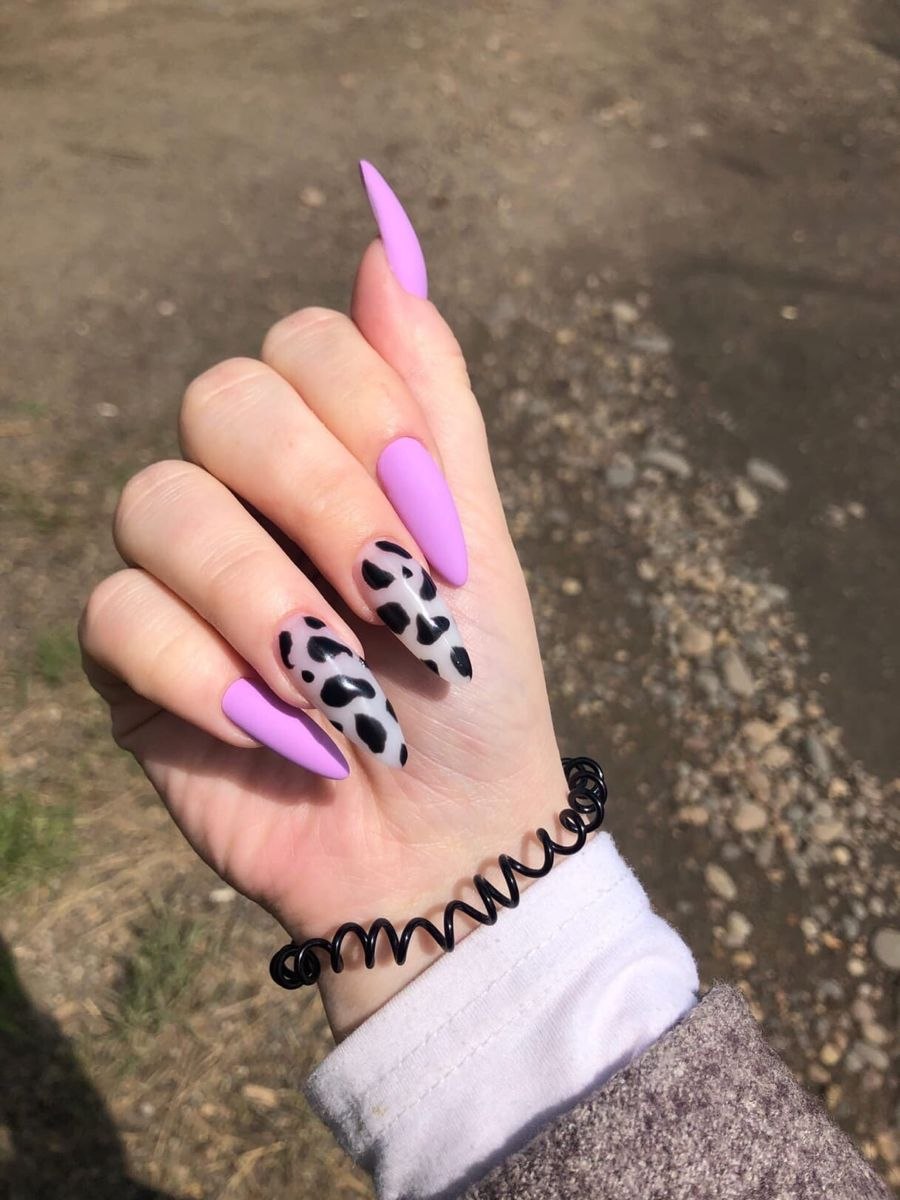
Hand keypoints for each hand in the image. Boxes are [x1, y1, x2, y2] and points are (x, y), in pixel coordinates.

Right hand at [79, 183, 568, 1039]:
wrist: (441, 846)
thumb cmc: (472, 698)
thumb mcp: (477, 549)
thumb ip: (432, 402)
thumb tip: (386, 240)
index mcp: (335, 452)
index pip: (305, 343)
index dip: (371, 424)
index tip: (444, 544)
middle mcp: (246, 492)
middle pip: (220, 400)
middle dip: (322, 504)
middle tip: (393, 604)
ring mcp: (180, 572)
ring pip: (157, 503)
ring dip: (266, 604)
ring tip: (339, 694)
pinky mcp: (129, 656)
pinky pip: (116, 614)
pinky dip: (206, 677)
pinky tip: (276, 734)